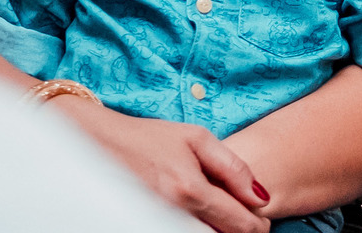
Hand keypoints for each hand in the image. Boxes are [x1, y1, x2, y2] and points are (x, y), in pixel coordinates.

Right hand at [52, 96, 271, 232]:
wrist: (99, 144)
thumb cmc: (150, 137)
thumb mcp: (198, 138)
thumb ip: (234, 168)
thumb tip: (261, 197)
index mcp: (189, 189)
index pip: (239, 224)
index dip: (258, 226)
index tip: (262, 219)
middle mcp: (172, 213)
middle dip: (239, 230)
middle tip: (245, 217)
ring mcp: (157, 222)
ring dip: (218, 229)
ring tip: (222, 213)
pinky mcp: (147, 225)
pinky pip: (180, 232)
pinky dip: (196, 226)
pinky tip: (198, 214)